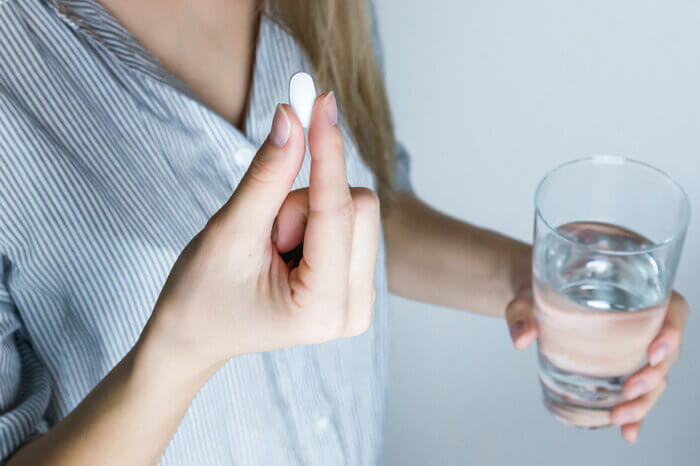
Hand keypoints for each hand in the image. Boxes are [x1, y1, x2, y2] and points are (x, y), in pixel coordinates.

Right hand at [146, 92, 379, 370]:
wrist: (197, 335)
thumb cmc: (202, 295)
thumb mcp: (229, 232)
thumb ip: (266, 176)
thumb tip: (292, 117)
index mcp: (321, 308)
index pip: (336, 210)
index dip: (327, 150)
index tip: (320, 100)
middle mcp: (354, 310)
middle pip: (359, 207)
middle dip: (305, 202)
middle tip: (267, 230)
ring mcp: (360, 300)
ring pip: (356, 211)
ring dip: (307, 213)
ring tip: (272, 246)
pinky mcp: (357, 285)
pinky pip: (350, 223)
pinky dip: (316, 221)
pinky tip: (288, 250)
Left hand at [505, 288, 688, 442]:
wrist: (531, 301)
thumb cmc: (537, 290)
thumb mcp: (526, 296)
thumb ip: (522, 313)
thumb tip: (522, 337)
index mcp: (633, 292)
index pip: (672, 309)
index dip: (673, 331)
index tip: (654, 352)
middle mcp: (642, 321)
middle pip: (666, 352)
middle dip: (653, 376)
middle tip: (629, 390)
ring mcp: (633, 347)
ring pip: (656, 377)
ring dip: (644, 402)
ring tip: (619, 417)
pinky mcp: (620, 367)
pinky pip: (637, 391)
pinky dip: (636, 413)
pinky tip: (628, 431)